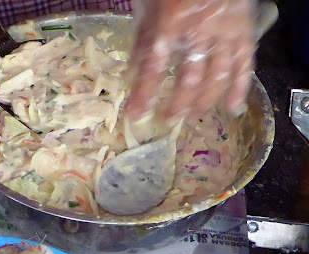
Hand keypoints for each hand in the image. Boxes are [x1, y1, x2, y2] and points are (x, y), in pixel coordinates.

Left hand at [125, 0, 255, 120]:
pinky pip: (244, 63)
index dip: (144, 94)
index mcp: (171, 23)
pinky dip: (239, 88)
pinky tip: (232, 108)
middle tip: (168, 120)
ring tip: (192, 117)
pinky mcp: (244, 30)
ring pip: (217, 75)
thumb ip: (142, 37)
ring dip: (204, 101)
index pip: (155, 67)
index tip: (135, 115)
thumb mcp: (149, 5)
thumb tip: (131, 71)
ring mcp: (226, 32)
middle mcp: (200, 31)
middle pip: (189, 78)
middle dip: (177, 103)